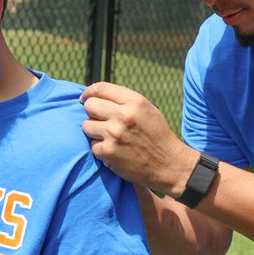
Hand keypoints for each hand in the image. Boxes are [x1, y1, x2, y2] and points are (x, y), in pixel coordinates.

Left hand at [80, 81, 196, 196]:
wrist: (168, 165)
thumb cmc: (157, 136)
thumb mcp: (148, 110)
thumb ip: (125, 101)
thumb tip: (96, 95)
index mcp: (134, 102)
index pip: (101, 88)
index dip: (89, 93)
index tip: (85, 98)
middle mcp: (123, 115)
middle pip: (89, 106)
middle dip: (92, 113)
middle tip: (101, 121)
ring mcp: (114, 134)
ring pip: (86, 126)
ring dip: (94, 132)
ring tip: (110, 138)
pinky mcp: (108, 152)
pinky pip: (92, 146)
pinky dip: (101, 150)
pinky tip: (114, 152)